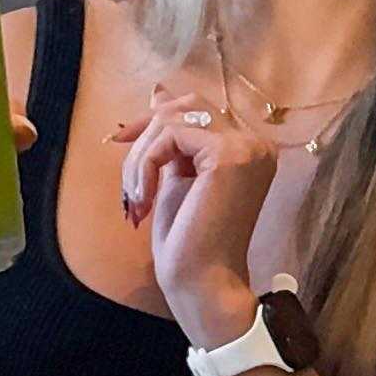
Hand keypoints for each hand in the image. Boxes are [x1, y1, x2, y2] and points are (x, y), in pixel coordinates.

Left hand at [117, 90, 279, 350]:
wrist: (202, 284)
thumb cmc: (188, 243)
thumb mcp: (176, 177)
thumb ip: (173, 139)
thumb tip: (158, 91)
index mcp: (249, 149)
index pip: (198, 108)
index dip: (155, 119)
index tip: (121, 141)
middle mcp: (255, 143)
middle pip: (186, 106)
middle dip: (145, 132)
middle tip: (125, 171)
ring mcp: (246, 147)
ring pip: (173, 120)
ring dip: (140, 156)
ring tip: (136, 197)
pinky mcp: (227, 156)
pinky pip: (170, 136)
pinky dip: (145, 165)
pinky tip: (143, 199)